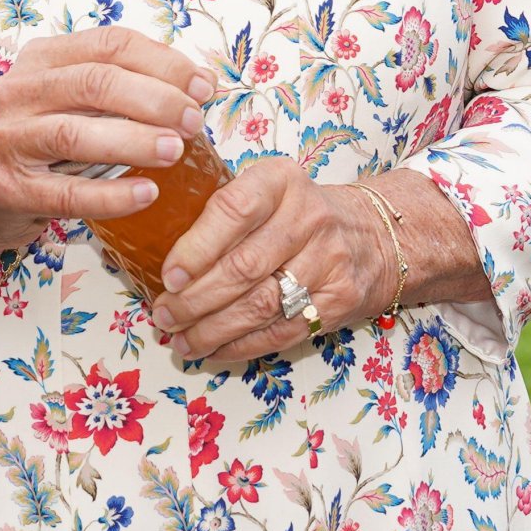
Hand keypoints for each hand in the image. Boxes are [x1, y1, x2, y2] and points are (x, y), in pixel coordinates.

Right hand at [0, 27, 215, 261]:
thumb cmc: (42, 140)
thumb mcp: (73, 99)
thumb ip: (125, 86)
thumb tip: (200, 85)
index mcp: (43, 57)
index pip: (109, 43)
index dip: (163, 62)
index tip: (203, 86)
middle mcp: (19, 90)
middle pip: (95, 81)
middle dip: (154, 99)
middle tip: (193, 121)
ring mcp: (8, 139)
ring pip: (76, 133)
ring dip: (134, 140)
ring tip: (176, 151)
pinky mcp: (8, 189)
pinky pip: (66, 194)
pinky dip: (112, 195)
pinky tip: (146, 194)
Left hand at [149, 160, 391, 363]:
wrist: (372, 235)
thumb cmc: (298, 212)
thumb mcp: (267, 189)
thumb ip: (224, 209)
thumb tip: (159, 248)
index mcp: (281, 180)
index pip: (234, 210)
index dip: (196, 247)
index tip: (168, 275)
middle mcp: (308, 217)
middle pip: (243, 267)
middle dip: (195, 298)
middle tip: (164, 314)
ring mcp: (328, 261)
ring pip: (260, 305)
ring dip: (212, 329)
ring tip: (180, 338)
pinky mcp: (338, 301)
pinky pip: (281, 332)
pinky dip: (240, 346)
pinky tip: (214, 350)